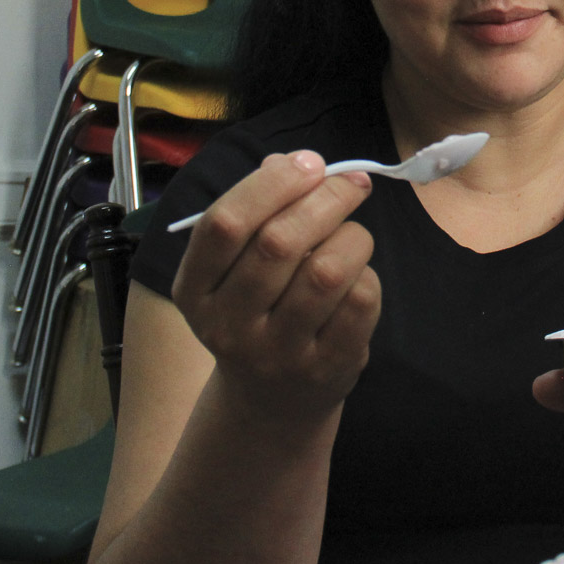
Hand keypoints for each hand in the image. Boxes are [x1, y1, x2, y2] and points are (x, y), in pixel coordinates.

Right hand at [172, 151, 381, 419]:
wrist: (270, 401)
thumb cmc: (257, 311)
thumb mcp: (237, 267)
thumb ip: (259, 210)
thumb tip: (294, 161)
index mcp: (195, 289)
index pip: (225, 223)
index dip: (271, 183)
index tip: (309, 163)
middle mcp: (228, 325)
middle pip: (279, 243)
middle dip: (325, 198)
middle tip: (351, 184)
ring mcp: (277, 353)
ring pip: (326, 272)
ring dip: (352, 236)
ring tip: (354, 234)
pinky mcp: (325, 369)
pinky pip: (359, 303)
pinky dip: (368, 274)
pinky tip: (358, 275)